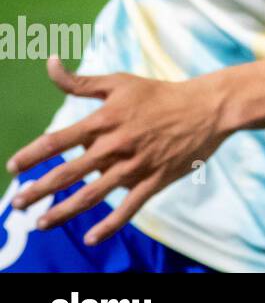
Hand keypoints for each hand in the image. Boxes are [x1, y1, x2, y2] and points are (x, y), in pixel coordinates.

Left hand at [5, 57, 231, 244]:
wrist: (207, 108)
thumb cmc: (160, 94)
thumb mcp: (120, 82)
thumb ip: (80, 80)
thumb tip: (49, 63)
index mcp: (106, 119)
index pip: (58, 140)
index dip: (32, 155)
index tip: (13, 167)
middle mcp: (117, 144)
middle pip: (69, 172)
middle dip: (39, 189)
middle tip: (16, 203)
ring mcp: (136, 165)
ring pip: (92, 194)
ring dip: (63, 211)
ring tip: (41, 223)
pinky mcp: (155, 180)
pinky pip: (128, 208)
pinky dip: (109, 225)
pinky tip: (90, 239)